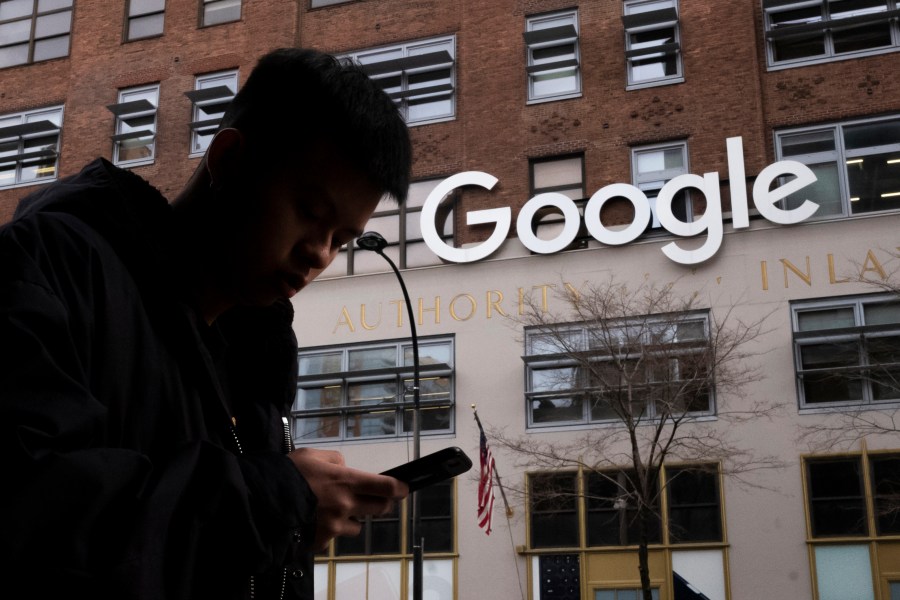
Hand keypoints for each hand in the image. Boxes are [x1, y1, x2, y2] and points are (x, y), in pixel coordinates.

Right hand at [287, 448, 408, 548]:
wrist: (262, 500)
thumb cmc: (288, 474)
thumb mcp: (313, 454)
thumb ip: (335, 459)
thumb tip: (345, 468)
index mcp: (346, 481)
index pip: (385, 487)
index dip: (399, 489)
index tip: (403, 489)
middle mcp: (346, 505)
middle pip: (380, 509)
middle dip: (380, 504)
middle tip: (372, 499)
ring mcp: (335, 526)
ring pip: (357, 526)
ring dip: (352, 519)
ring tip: (333, 511)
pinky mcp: (323, 541)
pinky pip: (334, 537)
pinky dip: (329, 531)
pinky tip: (315, 521)